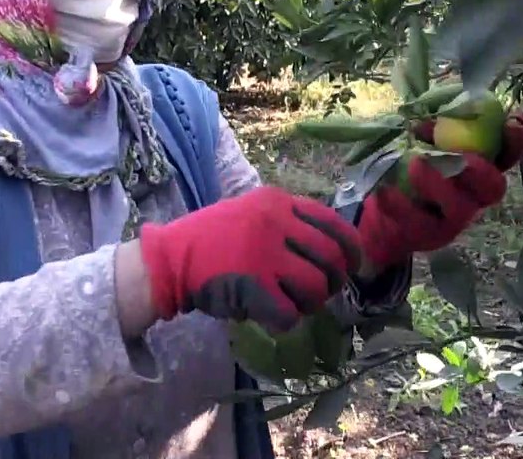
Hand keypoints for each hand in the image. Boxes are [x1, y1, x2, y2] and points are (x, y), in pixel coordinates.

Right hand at [139, 186, 362, 332]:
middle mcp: (276, 223)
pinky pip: (289, 314)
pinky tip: (273, 317)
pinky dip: (287, 321)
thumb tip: (334, 250)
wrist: (169, 259)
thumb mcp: (253, 211)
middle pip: (330, 259)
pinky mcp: (251, 286)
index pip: (334, 224)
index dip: (352, 249)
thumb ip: (289, 222)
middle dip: (333, 282)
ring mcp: (264, 254)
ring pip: (315, 288)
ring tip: (294, 304)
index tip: (353, 266)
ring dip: (310, 303)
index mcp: (279, 202)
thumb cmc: (213, 238)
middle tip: (322, 292)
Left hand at [359, 115, 522, 268]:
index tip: (513, 122)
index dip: (514, 143)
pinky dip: (401, 204)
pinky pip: (418, 223)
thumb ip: (432, 129)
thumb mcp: (419, 146)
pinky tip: (386, 190)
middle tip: (461, 155)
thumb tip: (430, 117)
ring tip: (415, 162)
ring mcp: (450, 220)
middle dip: (481, 170)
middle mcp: (471, 197)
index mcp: (475, 172)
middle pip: (492, 188)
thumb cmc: (406, 174)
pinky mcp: (426, 236)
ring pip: (458, 208)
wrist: (381, 217)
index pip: (505, 158)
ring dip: (439, 184)